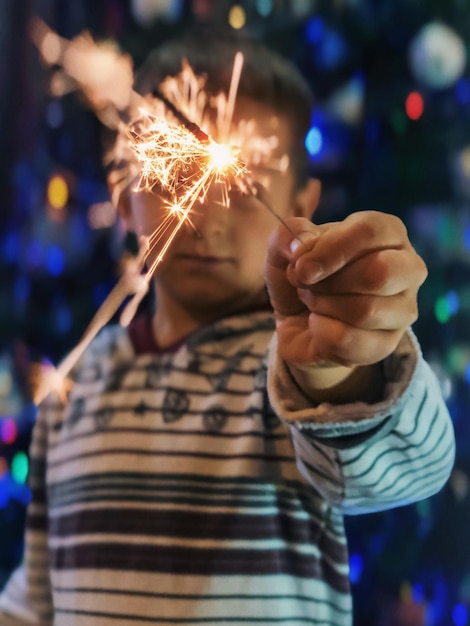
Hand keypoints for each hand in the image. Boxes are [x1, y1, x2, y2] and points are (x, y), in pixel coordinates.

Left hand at [264, 211, 427, 369]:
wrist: (299, 323)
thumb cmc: (303, 277)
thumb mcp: (284, 250)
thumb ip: (288, 236)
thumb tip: (303, 244)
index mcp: (387, 232)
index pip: (370, 231)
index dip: (331, 250)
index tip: (301, 267)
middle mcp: (407, 268)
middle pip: (380, 273)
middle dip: (330, 283)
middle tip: (306, 285)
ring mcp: (403, 309)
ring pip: (366, 310)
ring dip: (323, 306)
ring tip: (312, 302)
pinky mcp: (388, 343)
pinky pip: (351, 340)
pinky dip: (321, 333)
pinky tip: (318, 325)